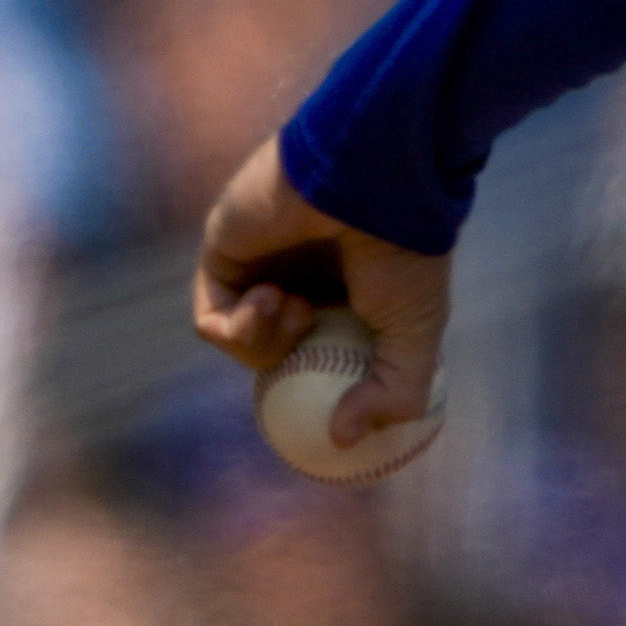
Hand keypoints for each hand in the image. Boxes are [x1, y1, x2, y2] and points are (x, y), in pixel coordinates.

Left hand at [188, 141, 449, 461]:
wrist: (375, 187)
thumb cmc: (404, 256)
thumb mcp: (415, 339)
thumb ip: (392, 395)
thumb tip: (344, 438)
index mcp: (343, 297)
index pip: (312, 359)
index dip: (314, 387)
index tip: (332, 401)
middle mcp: (297, 281)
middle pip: (271, 356)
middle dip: (290, 364)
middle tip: (312, 349)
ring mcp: (256, 267)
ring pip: (238, 342)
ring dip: (265, 344)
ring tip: (298, 308)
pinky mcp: (221, 252)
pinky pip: (210, 317)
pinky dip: (238, 327)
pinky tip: (273, 297)